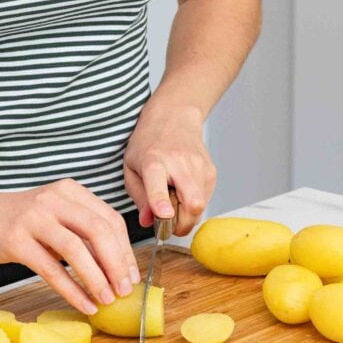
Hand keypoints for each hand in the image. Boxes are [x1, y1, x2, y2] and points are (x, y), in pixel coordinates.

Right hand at [0, 179, 140, 314]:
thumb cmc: (21, 220)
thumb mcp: (55, 216)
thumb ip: (82, 232)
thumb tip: (117, 268)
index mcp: (71, 191)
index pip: (110, 219)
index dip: (125, 250)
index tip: (132, 276)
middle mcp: (55, 199)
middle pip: (98, 231)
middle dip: (116, 263)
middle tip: (124, 290)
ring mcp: (34, 217)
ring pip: (76, 250)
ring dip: (96, 278)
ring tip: (106, 299)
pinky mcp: (16, 239)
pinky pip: (50, 268)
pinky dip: (71, 289)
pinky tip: (83, 304)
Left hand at [123, 103, 216, 234]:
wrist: (174, 117)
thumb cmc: (148, 143)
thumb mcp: (131, 168)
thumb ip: (139, 197)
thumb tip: (148, 222)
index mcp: (153, 161)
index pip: (158, 184)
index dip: (161, 202)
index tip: (164, 215)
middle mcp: (179, 163)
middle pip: (192, 202)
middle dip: (182, 224)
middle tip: (170, 226)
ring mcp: (199, 167)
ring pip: (200, 206)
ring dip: (187, 215)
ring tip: (174, 201)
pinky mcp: (211, 171)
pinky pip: (205, 200)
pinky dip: (194, 204)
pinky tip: (183, 192)